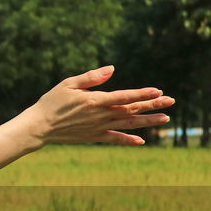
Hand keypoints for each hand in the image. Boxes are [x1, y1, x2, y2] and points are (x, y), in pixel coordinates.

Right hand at [20, 65, 174, 146]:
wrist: (39, 127)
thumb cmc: (51, 102)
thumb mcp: (68, 84)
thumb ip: (91, 77)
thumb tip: (112, 69)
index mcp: (95, 101)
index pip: (124, 97)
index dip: (142, 93)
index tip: (158, 91)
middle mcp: (100, 116)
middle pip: (131, 110)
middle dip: (152, 105)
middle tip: (171, 101)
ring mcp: (98, 128)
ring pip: (128, 124)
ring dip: (147, 121)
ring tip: (165, 118)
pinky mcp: (93, 137)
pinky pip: (114, 139)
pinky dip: (128, 140)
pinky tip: (141, 140)